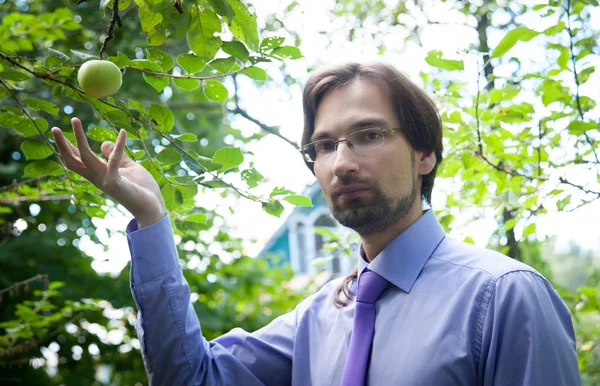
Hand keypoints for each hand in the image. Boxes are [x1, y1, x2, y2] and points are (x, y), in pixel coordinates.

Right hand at [51, 117, 166, 227]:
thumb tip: (104, 142)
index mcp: (98, 174)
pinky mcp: (116, 182)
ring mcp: (105, 180)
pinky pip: (114, 161)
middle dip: (62, 145)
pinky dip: (118, 146)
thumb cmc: (141, 188)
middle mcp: (97, 177)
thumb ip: (116, 155)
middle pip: (73, 161)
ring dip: (79, 138)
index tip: (58, 132)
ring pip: (86, 157)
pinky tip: (123, 132)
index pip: (78, 159)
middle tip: (54, 128)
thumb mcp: (127, 167)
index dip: (67, 146)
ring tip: (75, 119)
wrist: (152, 207)